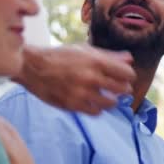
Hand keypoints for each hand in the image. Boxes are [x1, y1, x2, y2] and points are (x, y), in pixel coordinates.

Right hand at [13, 44, 135, 114]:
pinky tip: (94, 103)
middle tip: (119, 88)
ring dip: (112, 101)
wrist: (32, 67)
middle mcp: (91, 78)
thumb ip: (109, 56)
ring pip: (111, 103)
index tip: (126, 77)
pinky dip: (98, 109)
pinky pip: (96, 112)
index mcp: (97, 62)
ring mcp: (82, 93)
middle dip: (124, 89)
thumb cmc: (61, 56)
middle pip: (123, 89)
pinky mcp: (72, 105)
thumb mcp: (85, 50)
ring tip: (108, 97)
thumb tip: (130, 60)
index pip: (127, 74)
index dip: (129, 76)